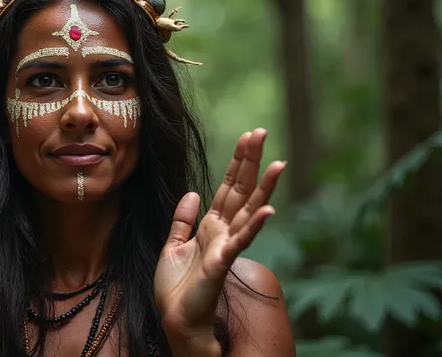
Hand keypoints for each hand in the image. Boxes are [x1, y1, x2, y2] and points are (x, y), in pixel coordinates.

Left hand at [154, 128, 284, 338]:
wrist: (176, 318)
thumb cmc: (177, 287)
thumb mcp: (173, 245)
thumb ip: (183, 220)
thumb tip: (192, 193)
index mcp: (211, 226)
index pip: (228, 187)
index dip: (238, 162)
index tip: (249, 137)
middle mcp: (223, 232)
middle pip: (240, 190)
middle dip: (251, 162)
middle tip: (262, 133)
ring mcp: (225, 246)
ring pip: (248, 211)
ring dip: (264, 188)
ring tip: (278, 165)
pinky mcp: (221, 263)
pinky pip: (240, 241)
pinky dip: (254, 225)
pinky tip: (268, 210)